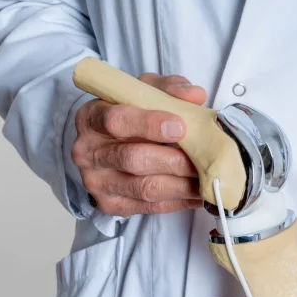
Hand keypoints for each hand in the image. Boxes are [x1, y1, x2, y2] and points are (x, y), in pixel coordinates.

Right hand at [71, 73, 206, 216]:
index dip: (149, 125)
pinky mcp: (110, 205)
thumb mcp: (145, 90)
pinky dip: (179, 201)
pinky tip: (198, 193)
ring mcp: (97, 182)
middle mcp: (88, 152)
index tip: (180, 127)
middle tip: (205, 159)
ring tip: (209, 178)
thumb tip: (195, 96)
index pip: (117, 121)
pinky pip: (149, 207)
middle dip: (174, 161)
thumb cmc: (130, 112)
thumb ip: (169, 89)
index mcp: (92, 117)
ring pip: (145, 188)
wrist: (107, 144)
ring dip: (182, 185)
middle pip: (133, 159)